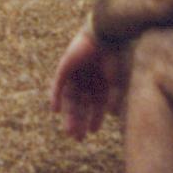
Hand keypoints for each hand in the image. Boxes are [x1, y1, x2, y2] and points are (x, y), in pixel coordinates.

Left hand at [48, 20, 126, 139]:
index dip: (93, 119)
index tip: (92, 132)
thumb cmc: (114, 56)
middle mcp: (86, 81)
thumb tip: (112, 114)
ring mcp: (74, 74)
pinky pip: (58, 85)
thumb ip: (115, 96)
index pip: (95, 106)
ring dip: (69, 115)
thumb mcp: (117, 80)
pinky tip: (55, 111)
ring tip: (69, 131)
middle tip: (76, 138)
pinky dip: (56, 97)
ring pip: (69, 99)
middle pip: (80, 105)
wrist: (104, 35)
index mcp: (99, 84)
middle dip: (79, 121)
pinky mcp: (65, 67)